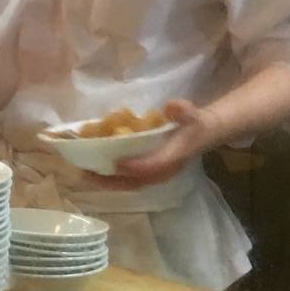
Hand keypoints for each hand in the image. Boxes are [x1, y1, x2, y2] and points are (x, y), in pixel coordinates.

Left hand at [89, 100, 222, 189]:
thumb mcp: (192, 113)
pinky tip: (95, 171)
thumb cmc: (194, 123)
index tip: (116, 164)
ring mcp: (157, 174)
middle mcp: (164, 170)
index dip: (136, 166)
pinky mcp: (151, 173)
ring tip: (85, 175)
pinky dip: (112, 178)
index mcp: (175, 156)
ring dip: (108, 182)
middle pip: (137, 181)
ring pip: (131, 184)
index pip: (155, 165)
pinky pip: (130, 180)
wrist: (204, 135)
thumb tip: (172, 106)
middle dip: (112, 180)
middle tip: (87, 174)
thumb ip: (183, 110)